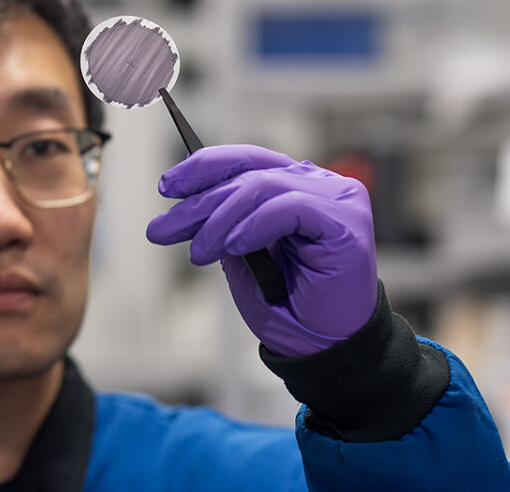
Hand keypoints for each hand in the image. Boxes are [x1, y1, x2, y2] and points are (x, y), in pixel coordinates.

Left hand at [146, 145, 377, 356]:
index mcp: (298, 186)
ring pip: (264, 186)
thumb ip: (226, 223)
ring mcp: (338, 199)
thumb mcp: (242, 258)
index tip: (167, 188)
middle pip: (250, 172)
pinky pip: (290, 206)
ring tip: (200, 251)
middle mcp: (321, 184)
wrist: (324, 349)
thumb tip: (187, 199)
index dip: (204, 167)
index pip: (248, 159)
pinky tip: (234, 247)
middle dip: (199, 202)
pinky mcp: (346, 221)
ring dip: (221, 219)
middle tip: (163, 229)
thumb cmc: (289, 307)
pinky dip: (254, 225)